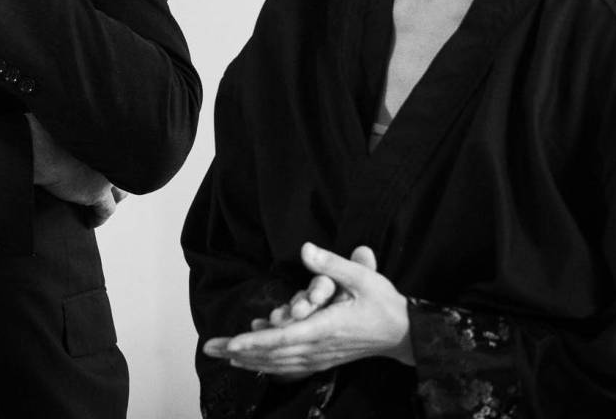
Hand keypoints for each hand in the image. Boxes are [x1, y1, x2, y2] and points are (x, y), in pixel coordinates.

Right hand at [27, 114, 125, 225]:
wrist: (42, 144)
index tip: (106, 167)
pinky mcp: (97, 191)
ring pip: (121, 193)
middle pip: (126, 172)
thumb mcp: (74, 129)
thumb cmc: (50, 131)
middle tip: (109, 187)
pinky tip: (92, 221)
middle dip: (119, 180)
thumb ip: (86, 138)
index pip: (122, 153)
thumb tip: (85, 139)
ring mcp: (109, 173)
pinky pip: (107, 210)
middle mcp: (116, 154)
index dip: (114, 162)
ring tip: (103, 204)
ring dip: (113, 199)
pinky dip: (99, 218)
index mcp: (112, 136)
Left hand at [202, 243, 412, 377]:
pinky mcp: (323, 358)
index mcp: (326, 327)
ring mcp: (320, 356)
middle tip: (211, 347)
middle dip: (240, 351)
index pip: (284, 337)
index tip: (233, 342)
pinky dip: (268, 364)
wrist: (403, 333)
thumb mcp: (363, 277)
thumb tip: (306, 249)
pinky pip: (290, 366)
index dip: (256, 341)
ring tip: (223, 355)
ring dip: (249, 359)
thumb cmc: (383, 303)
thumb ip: (333, 264)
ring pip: (278, 362)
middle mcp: (319, 346)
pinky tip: (252, 362)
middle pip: (273, 353)